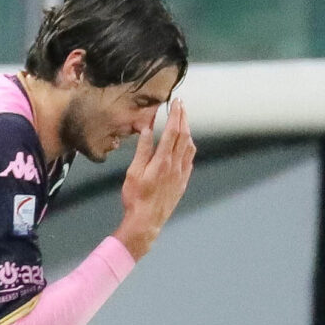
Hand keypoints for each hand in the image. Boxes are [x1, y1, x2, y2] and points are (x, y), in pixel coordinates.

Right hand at [112, 99, 195, 260]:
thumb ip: (143, 149)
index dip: (175, 115)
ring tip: (183, 121)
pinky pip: (190, 160)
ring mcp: (181, 174)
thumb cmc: (136, 198)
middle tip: (181, 106)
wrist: (146, 221)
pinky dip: (189, 147)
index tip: (176, 102)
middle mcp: (175, 165)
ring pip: (189, 147)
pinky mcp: (182, 182)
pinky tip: (186, 145)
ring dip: (187, 131)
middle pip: (183, 136)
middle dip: (183, 118)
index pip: (172, 131)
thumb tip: (147, 129)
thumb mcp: (134, 172)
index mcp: (162, 160)